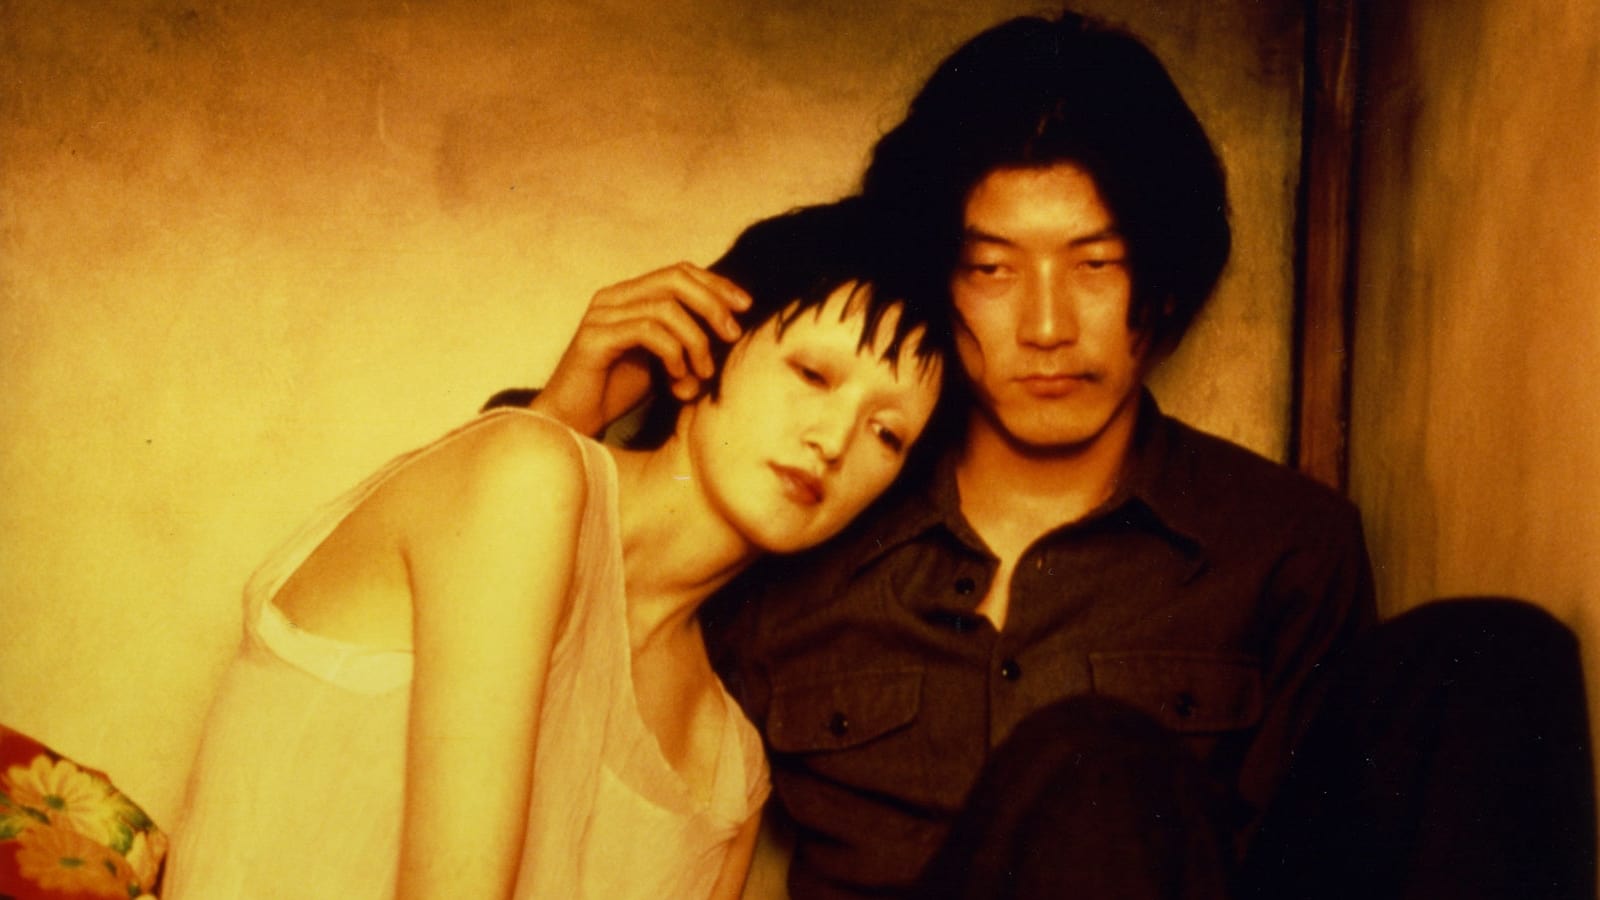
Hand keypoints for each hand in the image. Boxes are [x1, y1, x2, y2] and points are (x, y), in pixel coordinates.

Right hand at [532, 263, 750, 436]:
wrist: (573, 422)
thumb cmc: (617, 392)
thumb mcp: (663, 359)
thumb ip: (687, 338)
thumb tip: (731, 329)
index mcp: (629, 296)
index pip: (680, 272)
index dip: (716, 284)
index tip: (745, 307)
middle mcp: (613, 298)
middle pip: (676, 279)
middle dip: (712, 304)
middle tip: (733, 335)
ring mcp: (602, 315)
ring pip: (666, 307)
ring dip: (695, 340)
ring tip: (703, 373)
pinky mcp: (595, 338)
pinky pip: (648, 331)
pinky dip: (673, 353)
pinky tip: (678, 378)